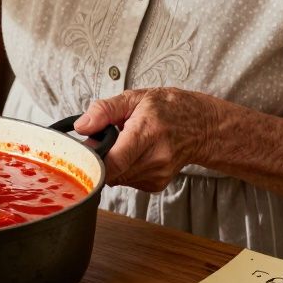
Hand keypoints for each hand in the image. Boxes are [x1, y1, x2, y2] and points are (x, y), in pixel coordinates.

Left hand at [75, 88, 216, 192]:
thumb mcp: (134, 98)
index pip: (114, 161)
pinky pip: (127, 181)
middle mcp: (155, 158)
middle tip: (104, 141)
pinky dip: (124, 170)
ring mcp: (158, 174)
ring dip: (112, 165)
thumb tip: (81, 127)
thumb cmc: (168, 108)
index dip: (92, 161)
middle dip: (100, 159)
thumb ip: (104, 111)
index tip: (83, 152)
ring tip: (123, 145)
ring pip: (117, 179)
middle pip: (111, 172)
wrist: (201, 126)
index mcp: (147, 132)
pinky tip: (133, 155)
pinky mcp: (157, 184)